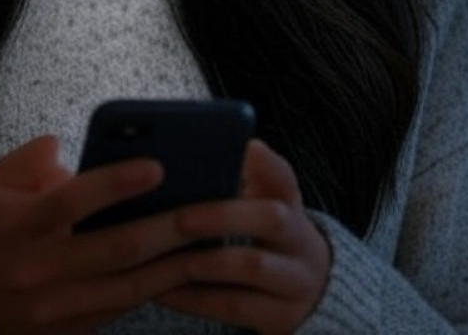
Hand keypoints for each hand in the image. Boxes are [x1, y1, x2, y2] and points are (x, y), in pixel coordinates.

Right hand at [0, 135, 196, 333]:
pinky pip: (121, 310)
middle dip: (168, 226)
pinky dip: (156, 288)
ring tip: (213, 239)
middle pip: (115, 249)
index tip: (157, 166)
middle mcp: (37, 272)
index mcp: (18, 227)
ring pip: (128, 288)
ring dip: (175, 264)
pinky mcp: (67, 334)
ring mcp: (53, 311)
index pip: (73, 201)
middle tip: (210, 205)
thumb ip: (36, 158)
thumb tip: (74, 149)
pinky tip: (185, 266)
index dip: (117, 184)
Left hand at [153, 139, 331, 334]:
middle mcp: (301, 242)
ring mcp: (296, 282)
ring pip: (251, 264)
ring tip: (160, 252)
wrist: (307, 300)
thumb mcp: (263, 213)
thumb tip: (202, 155)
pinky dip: (194, 298)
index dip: (267, 164)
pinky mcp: (281, 318)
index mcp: (292, 208)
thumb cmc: (268, 246)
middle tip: (181, 216)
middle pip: (272, 219)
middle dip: (222, 215)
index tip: (244, 149)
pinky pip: (233, 306)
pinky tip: (162, 290)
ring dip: (201, 258)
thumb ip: (240, 185)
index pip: (285, 179)